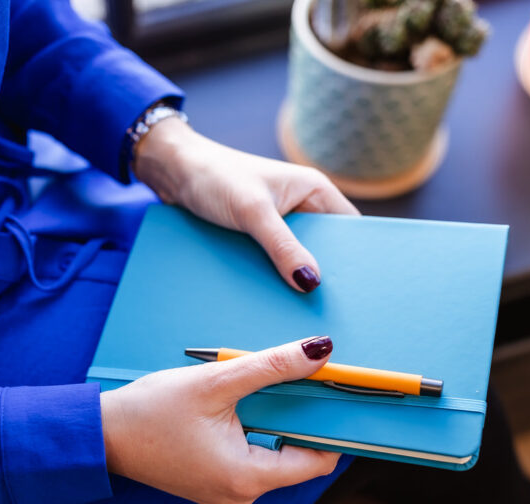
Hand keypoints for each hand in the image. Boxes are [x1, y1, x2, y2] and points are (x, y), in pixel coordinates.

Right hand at [100, 337, 341, 503]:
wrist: (100, 435)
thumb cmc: (151, 411)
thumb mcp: (216, 382)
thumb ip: (272, 366)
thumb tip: (320, 351)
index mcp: (247, 477)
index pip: (317, 461)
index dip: (332, 428)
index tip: (335, 395)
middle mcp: (240, 495)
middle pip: (295, 458)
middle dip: (299, 419)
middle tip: (300, 380)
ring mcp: (225, 493)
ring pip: (271, 456)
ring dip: (273, 423)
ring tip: (260, 390)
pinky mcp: (212, 484)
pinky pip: (249, 459)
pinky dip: (253, 432)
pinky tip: (237, 407)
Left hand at [133, 118, 359, 292]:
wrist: (174, 171)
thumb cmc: (215, 176)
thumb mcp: (253, 213)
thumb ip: (283, 247)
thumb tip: (311, 283)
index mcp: (314, 190)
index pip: (350, 229)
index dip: (355, 257)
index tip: (355, 290)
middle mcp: (303, 205)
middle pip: (325, 249)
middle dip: (323, 273)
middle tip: (325, 306)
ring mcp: (281, 222)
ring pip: (297, 258)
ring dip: (294, 277)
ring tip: (299, 307)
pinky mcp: (259, 234)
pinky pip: (274, 260)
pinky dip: (273, 275)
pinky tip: (272, 296)